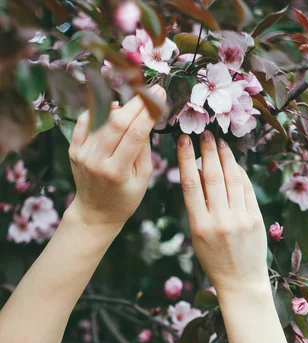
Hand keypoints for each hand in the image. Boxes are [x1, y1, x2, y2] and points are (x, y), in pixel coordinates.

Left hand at [66, 85, 165, 229]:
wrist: (95, 213)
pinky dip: (99, 109)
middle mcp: (96, 161)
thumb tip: (145, 119)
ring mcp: (82, 154)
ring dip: (120, 104)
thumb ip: (144, 149)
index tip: (159, 95)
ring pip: (101, 118)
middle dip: (136, 103)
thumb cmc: (124, 198)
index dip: (148, 111)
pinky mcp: (73, 150)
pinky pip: (85, 121)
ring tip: (134, 98)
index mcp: (116, 172)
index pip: (135, 134)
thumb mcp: (143, 179)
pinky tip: (112, 106)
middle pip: (117, 122)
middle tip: (150, 90)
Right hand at [177, 131, 270, 297]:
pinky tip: (234, 162)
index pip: (191, 185)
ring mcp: (240, 219)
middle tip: (205, 133)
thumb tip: (197, 171)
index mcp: (199, 226)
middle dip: (208, 151)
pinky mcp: (256, 219)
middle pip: (213, 177)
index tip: (184, 140)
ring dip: (225, 157)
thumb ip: (197, 206)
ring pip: (232, 179)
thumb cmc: (214, 259)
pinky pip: (247, 189)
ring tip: (219, 142)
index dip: (186, 159)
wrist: (240, 281)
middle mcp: (220, 221)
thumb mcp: (197, 236)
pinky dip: (240, 173)